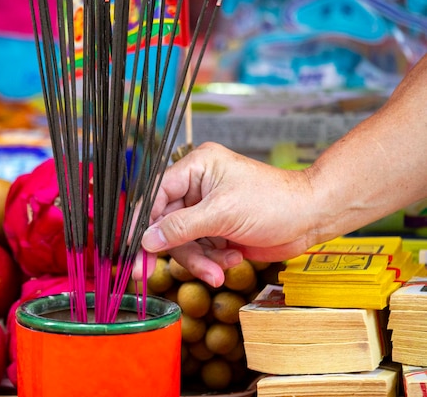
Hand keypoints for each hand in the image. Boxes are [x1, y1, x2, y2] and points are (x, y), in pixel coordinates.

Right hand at [133, 142, 316, 286]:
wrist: (310, 218)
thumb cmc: (273, 201)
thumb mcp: (222, 213)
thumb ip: (180, 227)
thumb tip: (146, 239)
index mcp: (195, 168)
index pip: (155, 195)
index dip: (141, 223)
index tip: (130, 248)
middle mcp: (197, 187)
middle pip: (166, 224)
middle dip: (176, 250)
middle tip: (149, 273)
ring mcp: (207, 210)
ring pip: (183, 242)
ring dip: (200, 260)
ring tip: (219, 270)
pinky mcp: (217, 230)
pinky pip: (201, 251)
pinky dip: (213, 261)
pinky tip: (233, 260)